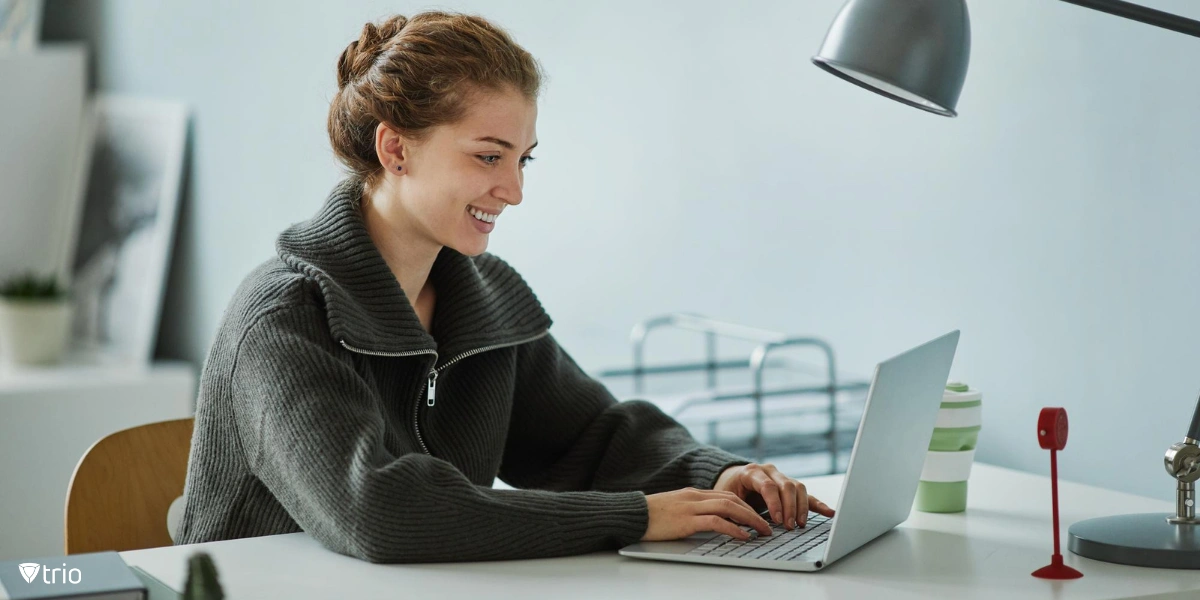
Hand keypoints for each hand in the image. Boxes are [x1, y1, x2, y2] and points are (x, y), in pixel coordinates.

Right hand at [641, 488, 772, 541]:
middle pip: (733, 500)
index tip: (758, 517)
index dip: (746, 506)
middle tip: (768, 525)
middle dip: (753, 513)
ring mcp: (691, 507)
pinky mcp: (687, 520)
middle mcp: (696, 497)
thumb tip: (712, 522)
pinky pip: (716, 522)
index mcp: (694, 493)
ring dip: (750, 520)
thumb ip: (693, 511)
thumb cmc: (651, 515)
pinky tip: (743, 536)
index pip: (727, 496)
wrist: (632, 514)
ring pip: (729, 508)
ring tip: (762, 531)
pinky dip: (733, 528)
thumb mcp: (676, 509)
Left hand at [712, 463, 834, 529]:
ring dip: (801, 507)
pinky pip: (806, 494)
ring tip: (800, 524)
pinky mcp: (790, 486)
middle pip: (786, 486)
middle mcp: (769, 471)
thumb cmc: (728, 490)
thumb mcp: (728, 498)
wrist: (731, 479)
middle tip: (789, 526)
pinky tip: (828, 512)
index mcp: (751, 472)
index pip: (768, 485)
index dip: (774, 503)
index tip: (776, 520)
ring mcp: (781, 477)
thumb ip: (740, 509)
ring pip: (797, 487)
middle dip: (789, 507)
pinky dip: (817, 504)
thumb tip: (752, 527)